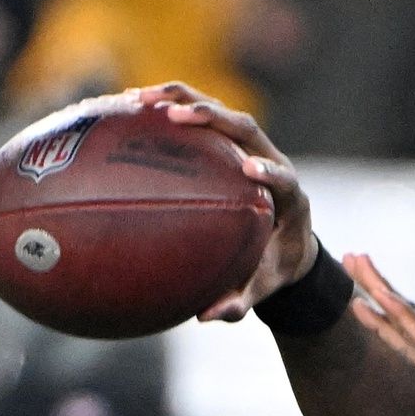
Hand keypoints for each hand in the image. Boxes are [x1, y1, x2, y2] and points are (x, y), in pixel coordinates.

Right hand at [135, 82, 315, 320]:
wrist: (286, 244)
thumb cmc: (272, 268)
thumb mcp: (260, 288)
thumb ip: (239, 302)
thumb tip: (207, 317)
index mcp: (288, 198)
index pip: (283, 177)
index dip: (269, 171)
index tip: (247, 170)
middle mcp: (271, 162)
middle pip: (248, 129)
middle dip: (215, 118)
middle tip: (178, 116)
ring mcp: (250, 147)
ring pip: (221, 113)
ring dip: (185, 100)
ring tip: (141, 98)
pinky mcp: (228, 142)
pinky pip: (199, 119)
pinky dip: (168, 109)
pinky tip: (126, 108)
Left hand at [344, 253, 414, 415]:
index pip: (411, 340)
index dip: (385, 319)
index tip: (362, 297)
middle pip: (407, 316)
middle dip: (377, 287)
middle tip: (352, 257)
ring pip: (410, 317)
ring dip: (380, 288)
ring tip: (355, 260)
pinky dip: (401, 315)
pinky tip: (380, 297)